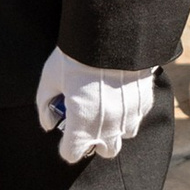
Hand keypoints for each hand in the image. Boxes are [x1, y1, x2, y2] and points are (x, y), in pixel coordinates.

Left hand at [35, 45, 155, 163]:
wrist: (113, 34)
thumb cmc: (76, 56)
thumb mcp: (50, 78)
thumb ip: (45, 105)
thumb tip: (49, 124)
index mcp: (82, 126)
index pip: (72, 154)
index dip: (66, 145)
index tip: (66, 134)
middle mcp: (108, 128)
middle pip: (105, 151)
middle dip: (96, 141)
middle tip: (88, 121)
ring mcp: (129, 116)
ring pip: (124, 135)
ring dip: (115, 127)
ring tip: (106, 106)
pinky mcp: (145, 101)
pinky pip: (137, 117)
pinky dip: (129, 112)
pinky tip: (120, 94)